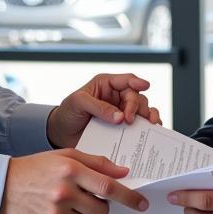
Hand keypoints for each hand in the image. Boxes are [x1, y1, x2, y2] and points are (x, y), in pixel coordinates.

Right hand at [0, 148, 148, 213]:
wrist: (3, 185)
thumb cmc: (36, 168)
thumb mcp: (66, 156)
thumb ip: (96, 163)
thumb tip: (123, 172)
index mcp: (70, 169)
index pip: (108, 187)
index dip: (129, 197)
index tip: (142, 203)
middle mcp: (64, 192)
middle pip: (102, 210)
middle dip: (101, 207)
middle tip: (87, 198)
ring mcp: (55, 213)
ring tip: (69, 205)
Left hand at [46, 72, 161, 148]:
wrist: (62, 133)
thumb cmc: (68, 112)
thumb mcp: (78, 103)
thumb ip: (99, 107)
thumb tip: (120, 117)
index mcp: (106, 85)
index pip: (126, 80)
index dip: (137, 82)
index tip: (145, 86)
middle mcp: (117, 97)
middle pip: (136, 97)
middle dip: (137, 107)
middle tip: (130, 120)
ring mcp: (121, 112)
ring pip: (142, 110)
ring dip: (148, 116)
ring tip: (150, 124)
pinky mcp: (122, 128)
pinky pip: (139, 126)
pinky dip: (147, 129)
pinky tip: (150, 133)